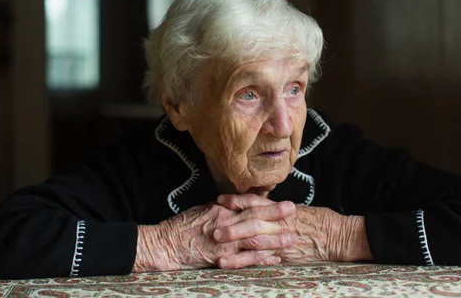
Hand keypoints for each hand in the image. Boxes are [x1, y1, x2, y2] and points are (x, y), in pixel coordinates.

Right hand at [133, 200, 295, 271]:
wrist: (165, 244)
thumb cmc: (181, 227)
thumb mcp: (202, 210)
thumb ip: (222, 209)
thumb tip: (237, 205)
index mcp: (221, 209)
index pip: (248, 204)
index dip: (268, 202)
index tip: (283, 201)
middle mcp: (225, 222)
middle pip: (255, 216)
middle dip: (276, 214)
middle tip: (294, 210)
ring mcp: (223, 240)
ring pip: (254, 238)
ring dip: (274, 238)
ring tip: (291, 238)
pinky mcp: (220, 256)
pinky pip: (244, 259)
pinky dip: (260, 259)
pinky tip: (273, 259)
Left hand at [215, 194, 371, 265]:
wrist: (338, 235)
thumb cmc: (319, 222)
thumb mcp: (298, 211)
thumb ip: (278, 211)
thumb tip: (261, 205)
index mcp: (281, 209)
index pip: (256, 202)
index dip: (237, 200)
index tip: (220, 199)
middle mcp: (279, 222)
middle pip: (251, 220)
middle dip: (231, 223)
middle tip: (212, 226)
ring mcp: (282, 239)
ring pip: (254, 240)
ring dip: (234, 245)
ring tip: (216, 248)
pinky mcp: (285, 255)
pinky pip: (262, 259)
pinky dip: (246, 262)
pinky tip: (230, 266)